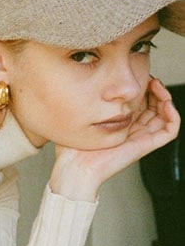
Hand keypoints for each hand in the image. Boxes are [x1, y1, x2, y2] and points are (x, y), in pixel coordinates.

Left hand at [50, 78, 180, 201]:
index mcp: (117, 126)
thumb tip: (81, 88)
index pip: (137, 104)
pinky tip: (165, 103)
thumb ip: (84, 106)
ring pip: (164, 115)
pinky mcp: (145, 146)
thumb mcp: (78, 121)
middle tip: (149, 78)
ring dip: (165, 98)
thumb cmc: (71, 150)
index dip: (140, 89)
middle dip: (154, 89)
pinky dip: (173, 115)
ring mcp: (139, 139)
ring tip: (156, 85)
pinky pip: (170, 131)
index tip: (134, 77)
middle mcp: (131, 132)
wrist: (74, 168)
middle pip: (153, 107)